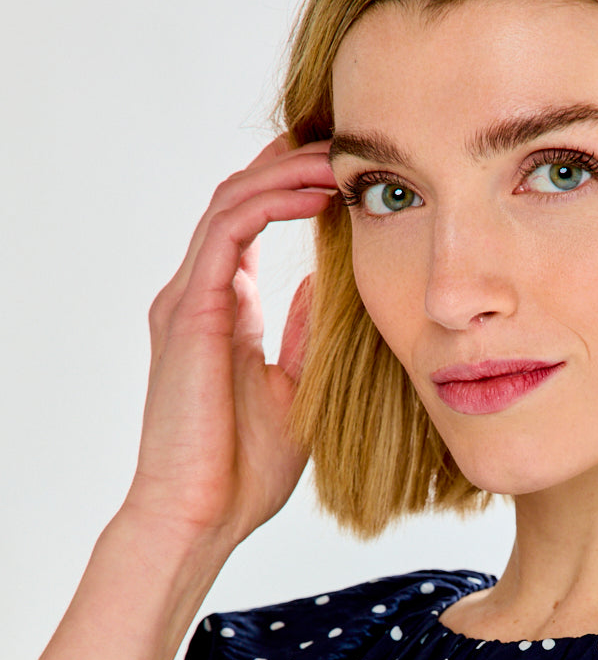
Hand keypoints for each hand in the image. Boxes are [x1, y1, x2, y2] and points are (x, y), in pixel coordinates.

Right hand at [121, 135, 337, 551]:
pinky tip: (315, 193)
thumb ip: (307, 333)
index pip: (251, 222)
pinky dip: (270, 202)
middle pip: (239, 197)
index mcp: (222, 311)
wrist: (202, 516)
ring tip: (339, 159)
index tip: (347, 171)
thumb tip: (333, 285)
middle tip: (347, 144)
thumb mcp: (296, 387)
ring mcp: (187, 299)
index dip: (293, 186)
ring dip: (286, 172)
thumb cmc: (243, 471)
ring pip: (232, 201)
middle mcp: (198, 295)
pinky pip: (227, 231)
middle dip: (290, 162)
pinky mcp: (188, 311)